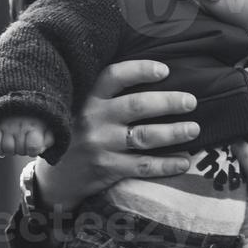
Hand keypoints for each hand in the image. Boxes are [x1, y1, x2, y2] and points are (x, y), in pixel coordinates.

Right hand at [0, 116, 55, 157]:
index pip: (32, 148)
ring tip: (14, 143)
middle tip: (24, 142)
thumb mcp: (48, 128)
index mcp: (35, 127)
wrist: (22, 99)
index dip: (33, 151)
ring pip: (7, 149)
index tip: (33, 146)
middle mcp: (20, 127)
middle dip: (23, 150)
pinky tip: (3, 146)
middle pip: (20, 151)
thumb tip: (40, 149)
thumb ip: (48, 140)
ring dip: (11, 150)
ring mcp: (7, 126)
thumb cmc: (37, 119)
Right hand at [32, 60, 200, 213]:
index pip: (114, 77)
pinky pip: (143, 166)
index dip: (140, 70)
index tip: (165, 70)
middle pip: (137, 106)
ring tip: (193, 129)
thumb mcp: (81, 107)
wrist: (54, 177)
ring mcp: (101, 145)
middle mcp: (93, 119)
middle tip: (191, 101)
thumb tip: (151, 77)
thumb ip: (106, 95)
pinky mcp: (107, 168)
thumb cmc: (76, 134)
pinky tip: (184, 162)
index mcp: (88, 98)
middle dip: (168, 102)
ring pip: (144, 136)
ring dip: (174, 132)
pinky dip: (166, 164)